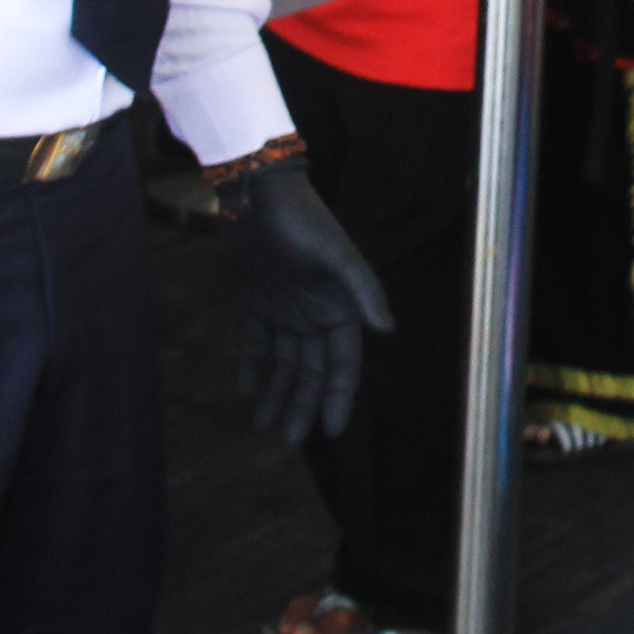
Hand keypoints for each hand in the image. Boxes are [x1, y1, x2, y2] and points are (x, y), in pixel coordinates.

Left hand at [222, 157, 393, 445]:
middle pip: (311, 371)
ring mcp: (286, 309)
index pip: (342, 364)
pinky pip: (256, 342)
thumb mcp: (336, 256)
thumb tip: (387, 332)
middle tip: (287, 441)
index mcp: (339, 308)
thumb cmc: (301, 221)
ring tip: (264, 426)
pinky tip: (246, 390)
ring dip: (276, 393)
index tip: (329, 432)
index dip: (337, 398)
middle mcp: (315, 314)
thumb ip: (363, 292)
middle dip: (301, 405)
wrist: (256, 192)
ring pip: (284, 363)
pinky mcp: (257, 301)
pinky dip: (252, 366)